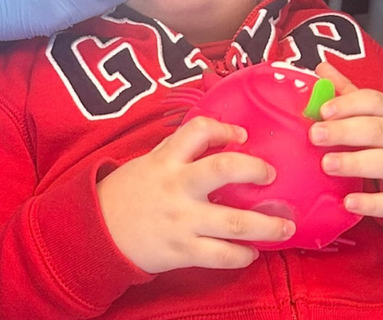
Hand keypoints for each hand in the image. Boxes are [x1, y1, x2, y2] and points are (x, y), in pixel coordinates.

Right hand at [97, 116, 294, 272]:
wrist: (97, 233)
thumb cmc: (128, 194)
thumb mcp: (149, 163)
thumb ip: (179, 151)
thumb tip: (220, 137)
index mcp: (166, 160)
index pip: (198, 131)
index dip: (225, 129)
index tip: (243, 136)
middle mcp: (176, 187)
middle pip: (222, 169)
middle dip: (254, 169)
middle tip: (271, 175)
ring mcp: (181, 220)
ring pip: (233, 221)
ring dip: (266, 226)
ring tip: (285, 228)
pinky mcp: (182, 251)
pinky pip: (220, 254)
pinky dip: (242, 254)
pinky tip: (252, 252)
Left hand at [309, 62, 382, 219]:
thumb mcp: (374, 116)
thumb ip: (348, 93)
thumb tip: (321, 67)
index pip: (375, 102)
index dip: (349, 104)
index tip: (323, 110)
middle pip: (378, 130)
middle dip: (346, 131)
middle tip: (316, 135)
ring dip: (356, 163)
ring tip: (327, 164)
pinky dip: (371, 203)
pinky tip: (349, 203)